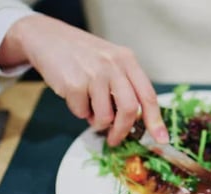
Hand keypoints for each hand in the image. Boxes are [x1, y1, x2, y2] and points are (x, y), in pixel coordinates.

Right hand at [0, 14, 168, 145]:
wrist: (48, 37)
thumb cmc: (83, 55)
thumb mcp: (111, 60)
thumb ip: (124, 85)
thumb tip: (134, 120)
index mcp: (128, 61)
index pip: (148, 95)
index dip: (156, 121)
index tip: (162, 139)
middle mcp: (114, 65)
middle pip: (130, 110)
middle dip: (123, 130)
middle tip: (115, 139)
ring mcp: (94, 74)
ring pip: (105, 116)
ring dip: (97, 122)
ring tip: (89, 108)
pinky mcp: (74, 84)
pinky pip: (82, 113)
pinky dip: (79, 112)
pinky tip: (74, 96)